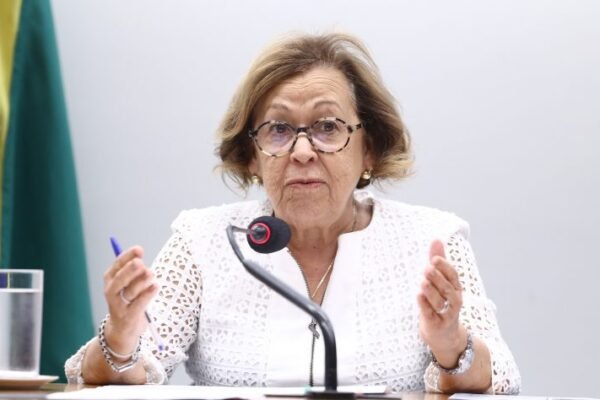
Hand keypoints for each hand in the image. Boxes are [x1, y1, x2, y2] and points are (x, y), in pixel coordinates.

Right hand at [103, 246, 157, 354]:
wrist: (122, 330)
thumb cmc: (128, 300)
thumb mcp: (128, 284)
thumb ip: (134, 272)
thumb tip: (140, 258)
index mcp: (110, 279)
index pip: (117, 265)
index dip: (127, 256)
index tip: (139, 250)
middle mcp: (111, 292)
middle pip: (120, 279)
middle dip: (130, 270)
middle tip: (140, 263)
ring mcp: (119, 306)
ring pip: (132, 290)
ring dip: (143, 281)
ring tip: (151, 274)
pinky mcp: (129, 317)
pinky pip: (140, 303)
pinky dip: (148, 294)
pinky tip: (155, 286)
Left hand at [417, 239, 466, 367]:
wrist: (443, 335)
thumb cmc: (440, 303)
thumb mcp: (441, 282)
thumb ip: (438, 262)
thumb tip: (436, 239)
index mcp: (455, 289)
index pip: (453, 276)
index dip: (445, 267)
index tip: (435, 258)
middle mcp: (454, 301)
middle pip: (448, 288)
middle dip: (438, 278)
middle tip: (427, 268)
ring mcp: (446, 314)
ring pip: (441, 302)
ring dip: (431, 291)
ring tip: (423, 282)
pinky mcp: (437, 324)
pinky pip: (431, 314)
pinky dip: (425, 305)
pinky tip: (418, 296)